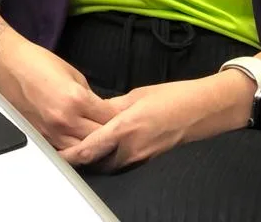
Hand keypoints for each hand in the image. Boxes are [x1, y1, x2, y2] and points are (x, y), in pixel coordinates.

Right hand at [0, 34, 123, 149]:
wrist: (9, 66)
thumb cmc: (39, 63)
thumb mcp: (73, 74)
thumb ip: (89, 96)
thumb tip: (101, 110)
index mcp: (77, 99)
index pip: (110, 118)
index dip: (121, 118)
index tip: (127, 117)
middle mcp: (65, 120)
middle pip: (99, 138)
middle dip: (112, 134)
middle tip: (119, 131)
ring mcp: (52, 132)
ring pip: (83, 150)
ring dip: (94, 145)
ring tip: (103, 141)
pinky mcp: (42, 137)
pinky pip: (65, 151)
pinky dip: (75, 149)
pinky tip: (81, 144)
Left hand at [59, 73, 251, 170]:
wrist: (204, 110)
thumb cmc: (174, 97)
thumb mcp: (138, 95)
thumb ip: (113, 107)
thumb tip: (95, 112)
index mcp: (125, 127)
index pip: (90, 147)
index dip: (71, 154)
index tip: (56, 152)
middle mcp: (131, 148)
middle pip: (96, 161)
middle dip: (80, 157)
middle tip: (65, 148)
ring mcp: (141, 157)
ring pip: (109, 165)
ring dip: (95, 159)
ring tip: (82, 148)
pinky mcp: (149, 160)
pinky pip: (123, 163)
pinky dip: (110, 158)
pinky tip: (106, 149)